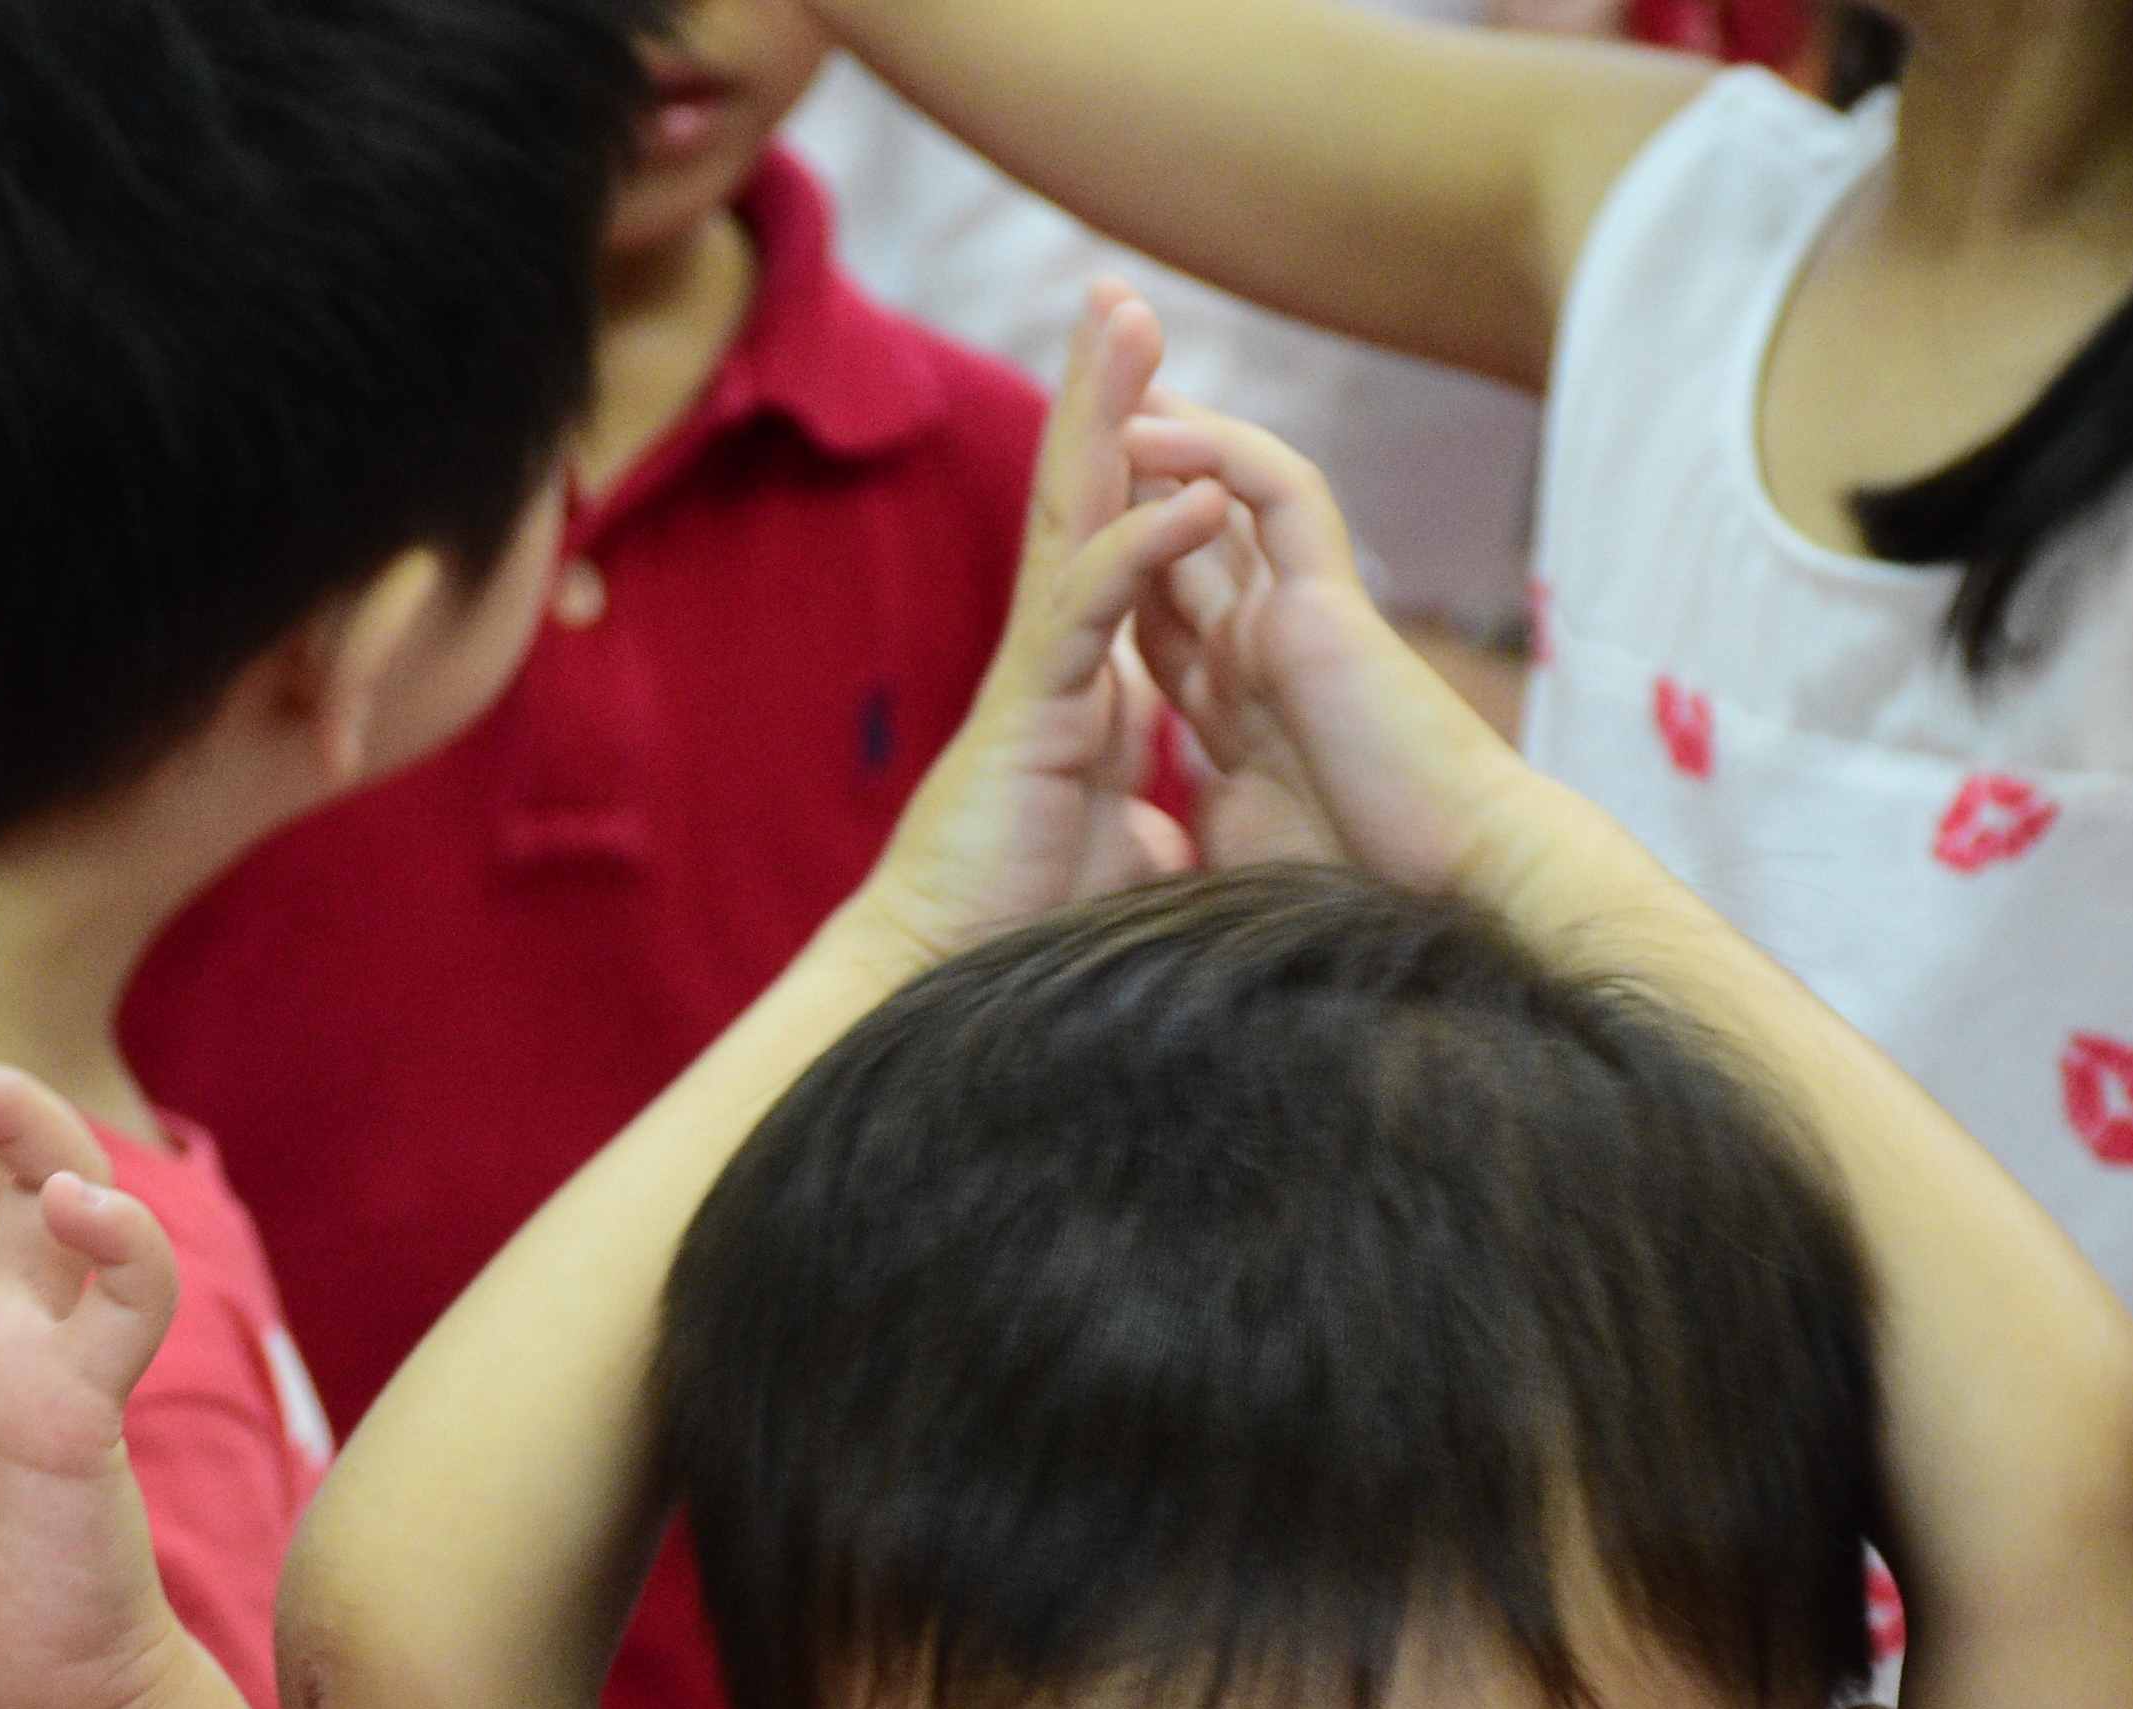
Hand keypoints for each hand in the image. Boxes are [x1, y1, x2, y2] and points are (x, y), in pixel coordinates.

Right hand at [852, 286, 1220, 971]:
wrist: (945, 989)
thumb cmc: (1014, 941)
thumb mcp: (1114, 871)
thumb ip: (1144, 836)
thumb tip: (1174, 845)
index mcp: (1080, 692)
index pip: (1113, 555)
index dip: (1135, 471)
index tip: (1165, 395)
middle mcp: (1054, 665)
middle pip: (1082, 502)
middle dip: (1104, 397)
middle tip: (1123, 296)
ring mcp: (1038, 679)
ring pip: (1074, 521)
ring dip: (1104, 416)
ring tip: (1129, 317)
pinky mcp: (1031, 713)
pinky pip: (1090, 609)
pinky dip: (1139, 545)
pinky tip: (1187, 489)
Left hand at [1116, 398, 1550, 894]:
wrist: (1452, 908)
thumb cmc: (1357, 905)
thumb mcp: (1238, 852)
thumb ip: (1200, 818)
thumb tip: (1148, 847)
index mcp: (1238, 707)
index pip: (1155, 609)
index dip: (1105, 560)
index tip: (1048, 523)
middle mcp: (1265, 646)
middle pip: (1180, 529)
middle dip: (1125, 463)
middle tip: (1073, 384)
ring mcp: (1299, 617)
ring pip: (1228, 486)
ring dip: (1166, 423)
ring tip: (1103, 364)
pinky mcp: (1332, 601)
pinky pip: (1274, 491)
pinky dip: (1215, 452)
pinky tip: (1146, 426)